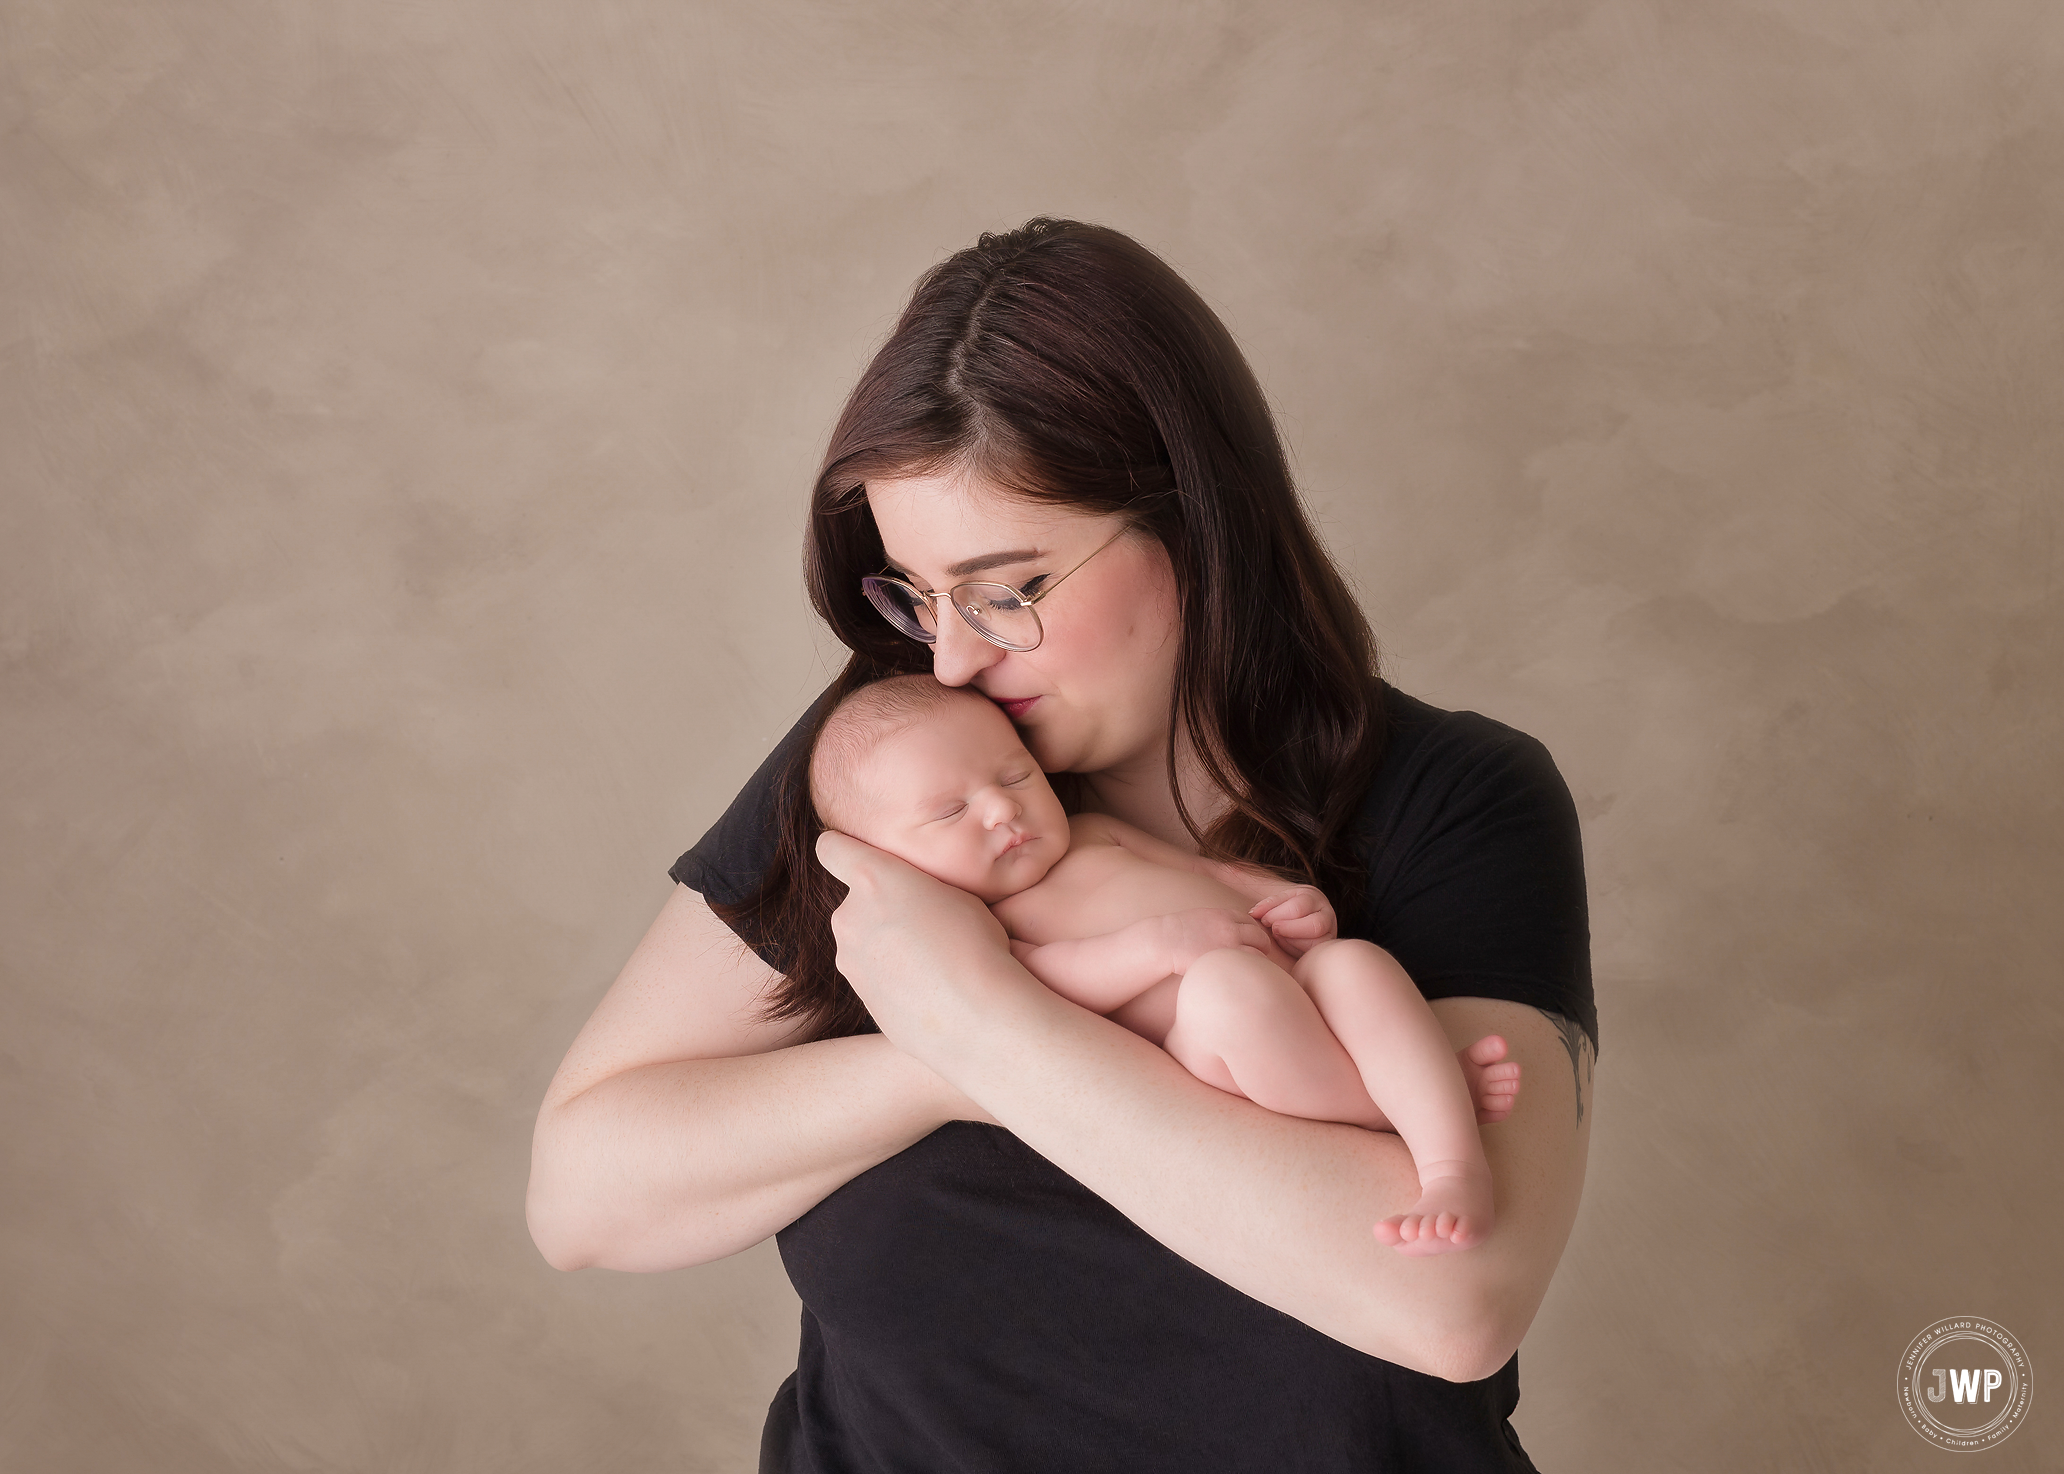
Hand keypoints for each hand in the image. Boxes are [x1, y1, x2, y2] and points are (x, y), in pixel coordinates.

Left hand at [814, 830, 1022, 1064]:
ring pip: (864, 941)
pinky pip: (874, 976)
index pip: (831, 848)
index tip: (867, 861)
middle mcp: (849, 917)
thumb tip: (910, 899)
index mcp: (873, 880)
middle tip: (926, 925)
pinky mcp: (860, 996)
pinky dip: (893, 978)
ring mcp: (849, 961)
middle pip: (857, 902)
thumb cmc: (976, 944)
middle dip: (883, 909)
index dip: (846, 851)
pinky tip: (928, 989)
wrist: (976, 1016)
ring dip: (887, 945)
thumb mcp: (955, 893)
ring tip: (932, 962)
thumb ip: (916, 887)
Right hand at [1152, 907, 1275, 973]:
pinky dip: (1252, 969)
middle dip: (1262, 944)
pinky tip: (1247, 976)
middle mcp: (1230, 927)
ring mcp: (1230, 943)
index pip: (1249, 920)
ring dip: (1260, 959)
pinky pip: (1250, 964)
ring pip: (1259, 951)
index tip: (1252, 940)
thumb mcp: (1198, 918)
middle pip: (1259, 935)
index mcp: (1223, 915)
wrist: (1164, 940)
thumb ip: (1213, 922)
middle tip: (1260, 954)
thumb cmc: (1175, 933)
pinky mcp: (1227, 959)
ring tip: (1255, 968)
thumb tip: (1216, 931)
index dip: (1253, 931)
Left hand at [1249, 885, 1336, 958]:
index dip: (1275, 913)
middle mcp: (1325, 912)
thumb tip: (1225, 868)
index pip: (1298, 905)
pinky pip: (1315, 951)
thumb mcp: (1262, 895)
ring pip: (1317, 939)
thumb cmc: (1270, 910)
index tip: (1260, 917)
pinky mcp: (1324, 946)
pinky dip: (1297, 948)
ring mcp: (1329, 931)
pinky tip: (1284, 943)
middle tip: (1271, 928)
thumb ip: (1245, 880)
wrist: (1286, 926)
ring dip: (1292, 939)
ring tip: (1277, 935)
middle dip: (1288, 928)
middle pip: (1314, 924)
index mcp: (1310, 895)